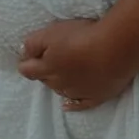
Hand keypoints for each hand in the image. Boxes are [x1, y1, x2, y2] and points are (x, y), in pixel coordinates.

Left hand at [17, 18, 134, 110]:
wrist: (115, 49)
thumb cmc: (82, 37)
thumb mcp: (51, 33)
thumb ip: (32, 43)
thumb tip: (23, 54)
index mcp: (47, 68)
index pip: (27, 70)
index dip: (26, 62)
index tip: (30, 55)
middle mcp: (59, 84)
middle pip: (45, 80)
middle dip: (45, 71)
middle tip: (53, 58)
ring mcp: (78, 92)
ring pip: (61, 91)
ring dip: (59, 83)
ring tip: (66, 73)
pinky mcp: (97, 96)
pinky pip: (80, 104)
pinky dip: (72, 105)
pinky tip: (67, 106)